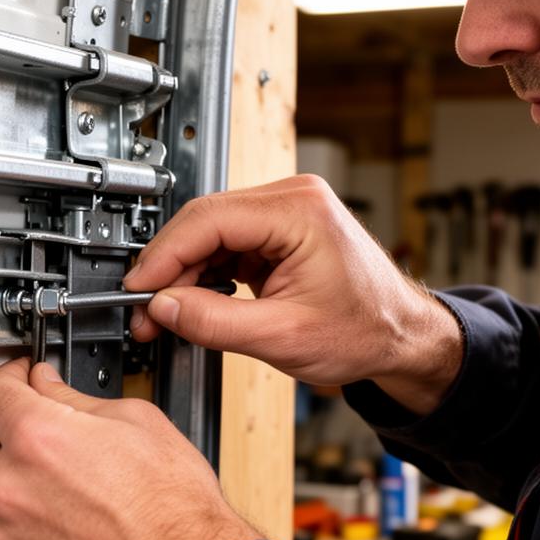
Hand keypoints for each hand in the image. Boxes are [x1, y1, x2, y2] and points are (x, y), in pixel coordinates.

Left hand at [0, 358, 257, 539]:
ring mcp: (3, 534)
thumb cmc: (175, 510)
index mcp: (39, 438)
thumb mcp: (136, 422)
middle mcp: (10, 486)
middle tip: (35, 428)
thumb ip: (75, 398)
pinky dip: (10, 521)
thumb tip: (48, 386)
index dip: (8, 378)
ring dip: (1, 475)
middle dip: (1, 426)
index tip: (18, 382)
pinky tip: (50, 517)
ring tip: (49, 480)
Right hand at [125, 175, 462, 415]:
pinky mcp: (276, 235)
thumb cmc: (367, 331)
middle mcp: (290, 200)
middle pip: (202, 223)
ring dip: (182, 277)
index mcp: (299, 211)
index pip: (207, 220)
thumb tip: (163, 308)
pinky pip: (223, 248)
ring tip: (165, 316)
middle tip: (145, 311)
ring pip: (207, 236)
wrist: (402, 338)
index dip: (163, 257)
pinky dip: (202, 278)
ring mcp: (283, 215)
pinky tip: (193, 305)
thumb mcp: (282, 336)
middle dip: (167, 270)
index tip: (137, 290)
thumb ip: (215, 323)